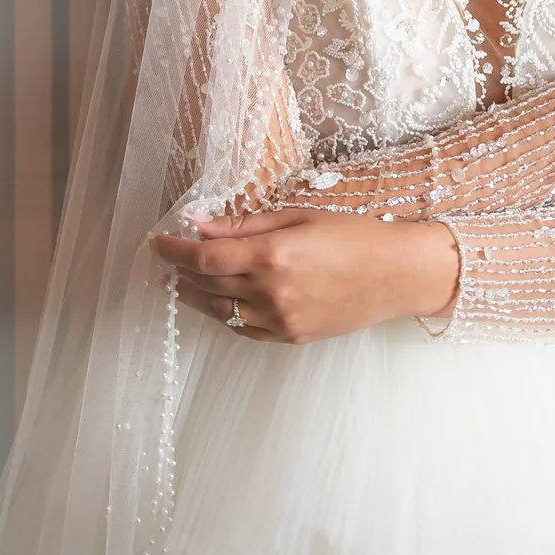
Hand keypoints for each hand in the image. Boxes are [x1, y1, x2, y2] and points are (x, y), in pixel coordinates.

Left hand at [147, 206, 458, 343]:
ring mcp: (281, 319)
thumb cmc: (352, 236)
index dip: (172, 250)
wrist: (397, 275)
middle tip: (166, 258)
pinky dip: (224, 315)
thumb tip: (198, 224)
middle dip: (180, 270)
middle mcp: (272, 291)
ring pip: (219, 311)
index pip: (203, 257)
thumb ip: (244, 224)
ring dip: (194, 296)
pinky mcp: (292, 337)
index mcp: (272, 255)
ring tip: (180, 282)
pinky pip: (244, 329)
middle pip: (206, 284)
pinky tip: (217, 302)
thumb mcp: (296, 217)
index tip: (157, 241)